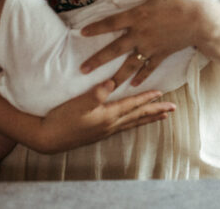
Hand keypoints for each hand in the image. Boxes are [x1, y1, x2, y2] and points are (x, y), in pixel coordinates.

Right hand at [35, 79, 175, 153]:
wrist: (46, 138)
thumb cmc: (62, 119)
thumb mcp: (78, 103)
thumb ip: (96, 93)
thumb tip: (112, 82)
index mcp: (108, 115)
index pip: (133, 105)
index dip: (147, 98)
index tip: (162, 94)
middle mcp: (110, 125)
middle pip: (138, 116)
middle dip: (156, 111)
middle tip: (172, 109)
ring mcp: (104, 131)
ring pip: (132, 123)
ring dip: (147, 119)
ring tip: (161, 117)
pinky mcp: (98, 133)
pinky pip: (124, 127)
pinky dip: (134, 123)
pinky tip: (133, 122)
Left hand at [79, 0, 202, 87]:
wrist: (200, 20)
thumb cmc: (181, 0)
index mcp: (137, 16)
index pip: (111, 23)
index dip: (96, 28)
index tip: (82, 33)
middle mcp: (140, 34)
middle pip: (114, 49)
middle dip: (98, 60)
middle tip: (83, 69)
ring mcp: (150, 47)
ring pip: (129, 64)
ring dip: (116, 76)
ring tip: (105, 87)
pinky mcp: (161, 54)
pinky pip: (148, 68)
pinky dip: (141, 77)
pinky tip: (132, 85)